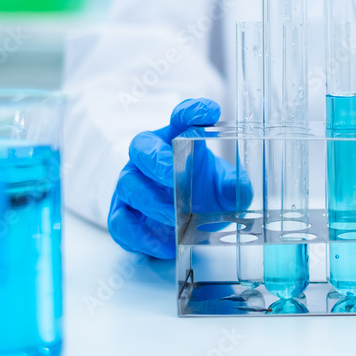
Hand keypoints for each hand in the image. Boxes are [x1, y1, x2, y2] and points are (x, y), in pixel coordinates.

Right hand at [108, 98, 252, 257]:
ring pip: (129, 186)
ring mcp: (131, 185)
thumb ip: (234, 186)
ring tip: (176, 218)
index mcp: (178, 140)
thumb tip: (234, 186)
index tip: (210, 111)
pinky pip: (121, 223)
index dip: (193, 111)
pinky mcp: (122, 215)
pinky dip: (142, 236)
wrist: (186, 225)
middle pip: (141, 146)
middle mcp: (149, 157)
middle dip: (157, 161)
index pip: (182, 117)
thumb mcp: (225, 190)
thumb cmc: (203, 194)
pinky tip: (166, 244)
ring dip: (152, 203)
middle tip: (174, 176)